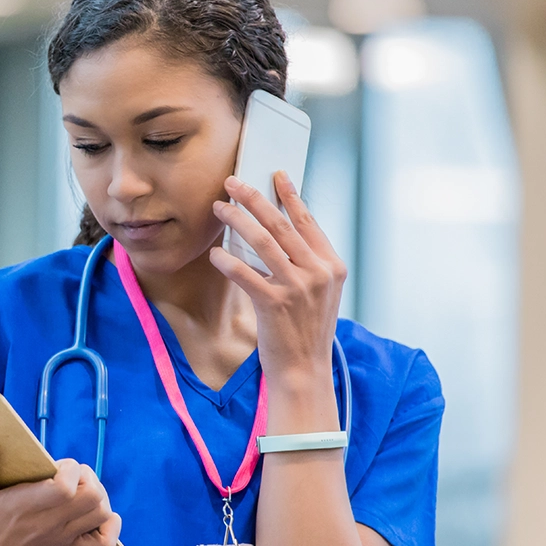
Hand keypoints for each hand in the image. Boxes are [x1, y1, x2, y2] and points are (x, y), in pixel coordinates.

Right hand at [0, 441, 119, 545]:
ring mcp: (61, 539)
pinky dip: (110, 527)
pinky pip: (104, 543)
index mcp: (25, 507)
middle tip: (71, 474)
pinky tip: (98, 515)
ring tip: (80, 489)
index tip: (58, 464)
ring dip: (98, 496)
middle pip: (92, 497)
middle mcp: (48, 523)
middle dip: (88, 477)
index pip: (65, 488)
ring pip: (101, 514)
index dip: (70, 469)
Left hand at [209, 171, 346, 392]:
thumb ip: (306, 264)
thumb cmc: (305, 331)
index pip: (308, 222)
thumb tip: (279, 233)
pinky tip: (214, 255)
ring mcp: (298, 287)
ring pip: (262, 241)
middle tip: (233, 183)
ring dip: (236, 220)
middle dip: (255, 199)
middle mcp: (318, 273)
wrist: (304, 369)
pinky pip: (244, 273)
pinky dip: (227, 261)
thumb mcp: (319, 293)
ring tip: (219, 208)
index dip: (290, 196)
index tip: (276, 175)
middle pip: (281, 224)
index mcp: (332, 266)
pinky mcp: (274, 303)